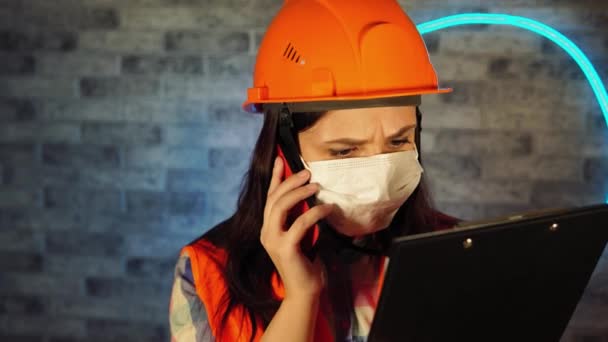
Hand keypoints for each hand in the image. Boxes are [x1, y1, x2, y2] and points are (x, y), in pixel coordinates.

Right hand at [260, 157, 334, 298]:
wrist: (305, 291)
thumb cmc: (305, 263)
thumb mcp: (300, 235)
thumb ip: (297, 218)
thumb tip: (310, 194)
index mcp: (268, 228)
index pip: (269, 198)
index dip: (275, 178)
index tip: (280, 160)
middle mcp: (266, 232)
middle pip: (274, 198)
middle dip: (290, 181)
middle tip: (307, 172)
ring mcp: (273, 240)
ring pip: (281, 206)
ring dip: (300, 193)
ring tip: (316, 185)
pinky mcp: (286, 248)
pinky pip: (300, 223)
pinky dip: (315, 212)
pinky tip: (327, 208)